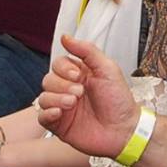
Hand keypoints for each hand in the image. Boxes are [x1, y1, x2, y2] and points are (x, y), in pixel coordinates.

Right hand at [36, 33, 136, 158]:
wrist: (124, 129)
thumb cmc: (119, 101)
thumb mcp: (107, 68)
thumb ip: (87, 50)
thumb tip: (65, 37)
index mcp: (79, 75)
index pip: (58, 64)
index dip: (64, 69)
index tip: (77, 75)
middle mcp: (68, 90)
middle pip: (48, 79)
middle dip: (62, 85)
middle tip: (79, 92)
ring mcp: (63, 108)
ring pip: (43, 97)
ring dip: (56, 98)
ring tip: (73, 103)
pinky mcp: (60, 125)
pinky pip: (42, 116)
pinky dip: (47, 113)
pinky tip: (60, 112)